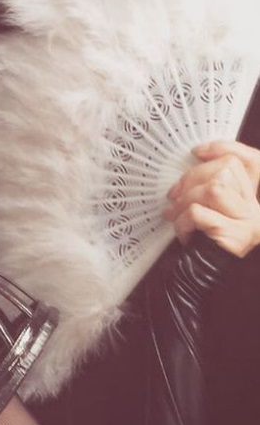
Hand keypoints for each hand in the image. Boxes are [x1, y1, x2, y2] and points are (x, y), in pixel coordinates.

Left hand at [164, 140, 259, 257]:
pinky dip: (182, 221)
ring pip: (213, 189)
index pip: (251, 161)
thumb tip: (193, 161)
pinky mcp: (236, 235)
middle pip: (226, 170)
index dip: (226, 149)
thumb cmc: (199, 240)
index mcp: (250, 198)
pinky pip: (199, 214)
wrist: (200, 275)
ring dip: (185, 201)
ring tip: (174, 214)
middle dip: (191, 179)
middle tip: (173, 196)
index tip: (198, 152)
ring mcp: (249, 221)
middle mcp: (255, 208)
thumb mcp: (205, 208)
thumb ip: (206, 185)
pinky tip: (181, 232)